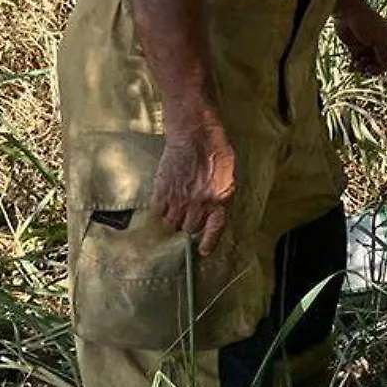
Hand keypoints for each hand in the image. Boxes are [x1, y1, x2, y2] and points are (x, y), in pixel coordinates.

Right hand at [151, 122, 235, 256]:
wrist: (195, 135)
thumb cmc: (216, 152)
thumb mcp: (228, 177)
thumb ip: (220, 197)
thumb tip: (213, 212)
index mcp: (220, 201)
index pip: (214, 231)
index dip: (208, 243)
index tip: (203, 251)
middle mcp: (200, 205)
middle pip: (190, 228)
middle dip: (190, 221)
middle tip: (189, 208)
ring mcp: (180, 200)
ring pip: (172, 222)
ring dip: (174, 215)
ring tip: (177, 201)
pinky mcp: (163, 192)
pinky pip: (158, 212)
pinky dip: (161, 208)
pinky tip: (165, 196)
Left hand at [335, 0, 386, 78]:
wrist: (347, 12)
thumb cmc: (366, 22)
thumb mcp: (378, 38)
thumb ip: (384, 53)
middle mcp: (380, 44)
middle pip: (381, 63)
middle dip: (376, 69)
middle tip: (368, 69)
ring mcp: (367, 47)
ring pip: (369, 64)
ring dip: (364, 68)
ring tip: (357, 65)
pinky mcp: (355, 48)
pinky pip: (358, 62)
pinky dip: (355, 66)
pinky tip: (350, 68)